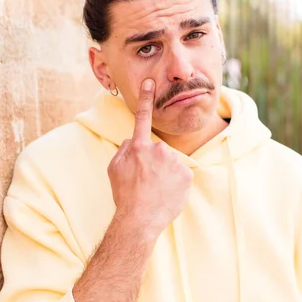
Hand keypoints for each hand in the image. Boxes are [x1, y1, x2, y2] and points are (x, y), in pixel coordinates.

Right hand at [107, 79, 192, 236]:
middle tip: (146, 182)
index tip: (150, 82)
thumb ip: (124, 150)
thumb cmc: (125, 195)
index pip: (142, 118)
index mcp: (138, 147)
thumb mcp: (114, 169)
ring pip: (171, 163)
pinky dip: (176, 183)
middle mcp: (158, 150)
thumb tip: (133, 141)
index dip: (146, 99)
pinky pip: (182, 174)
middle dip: (154, 162)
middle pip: (158, 150)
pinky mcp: (187, 174)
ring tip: (157, 190)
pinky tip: (167, 193)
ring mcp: (174, 161)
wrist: (140, 219)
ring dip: (166, 173)